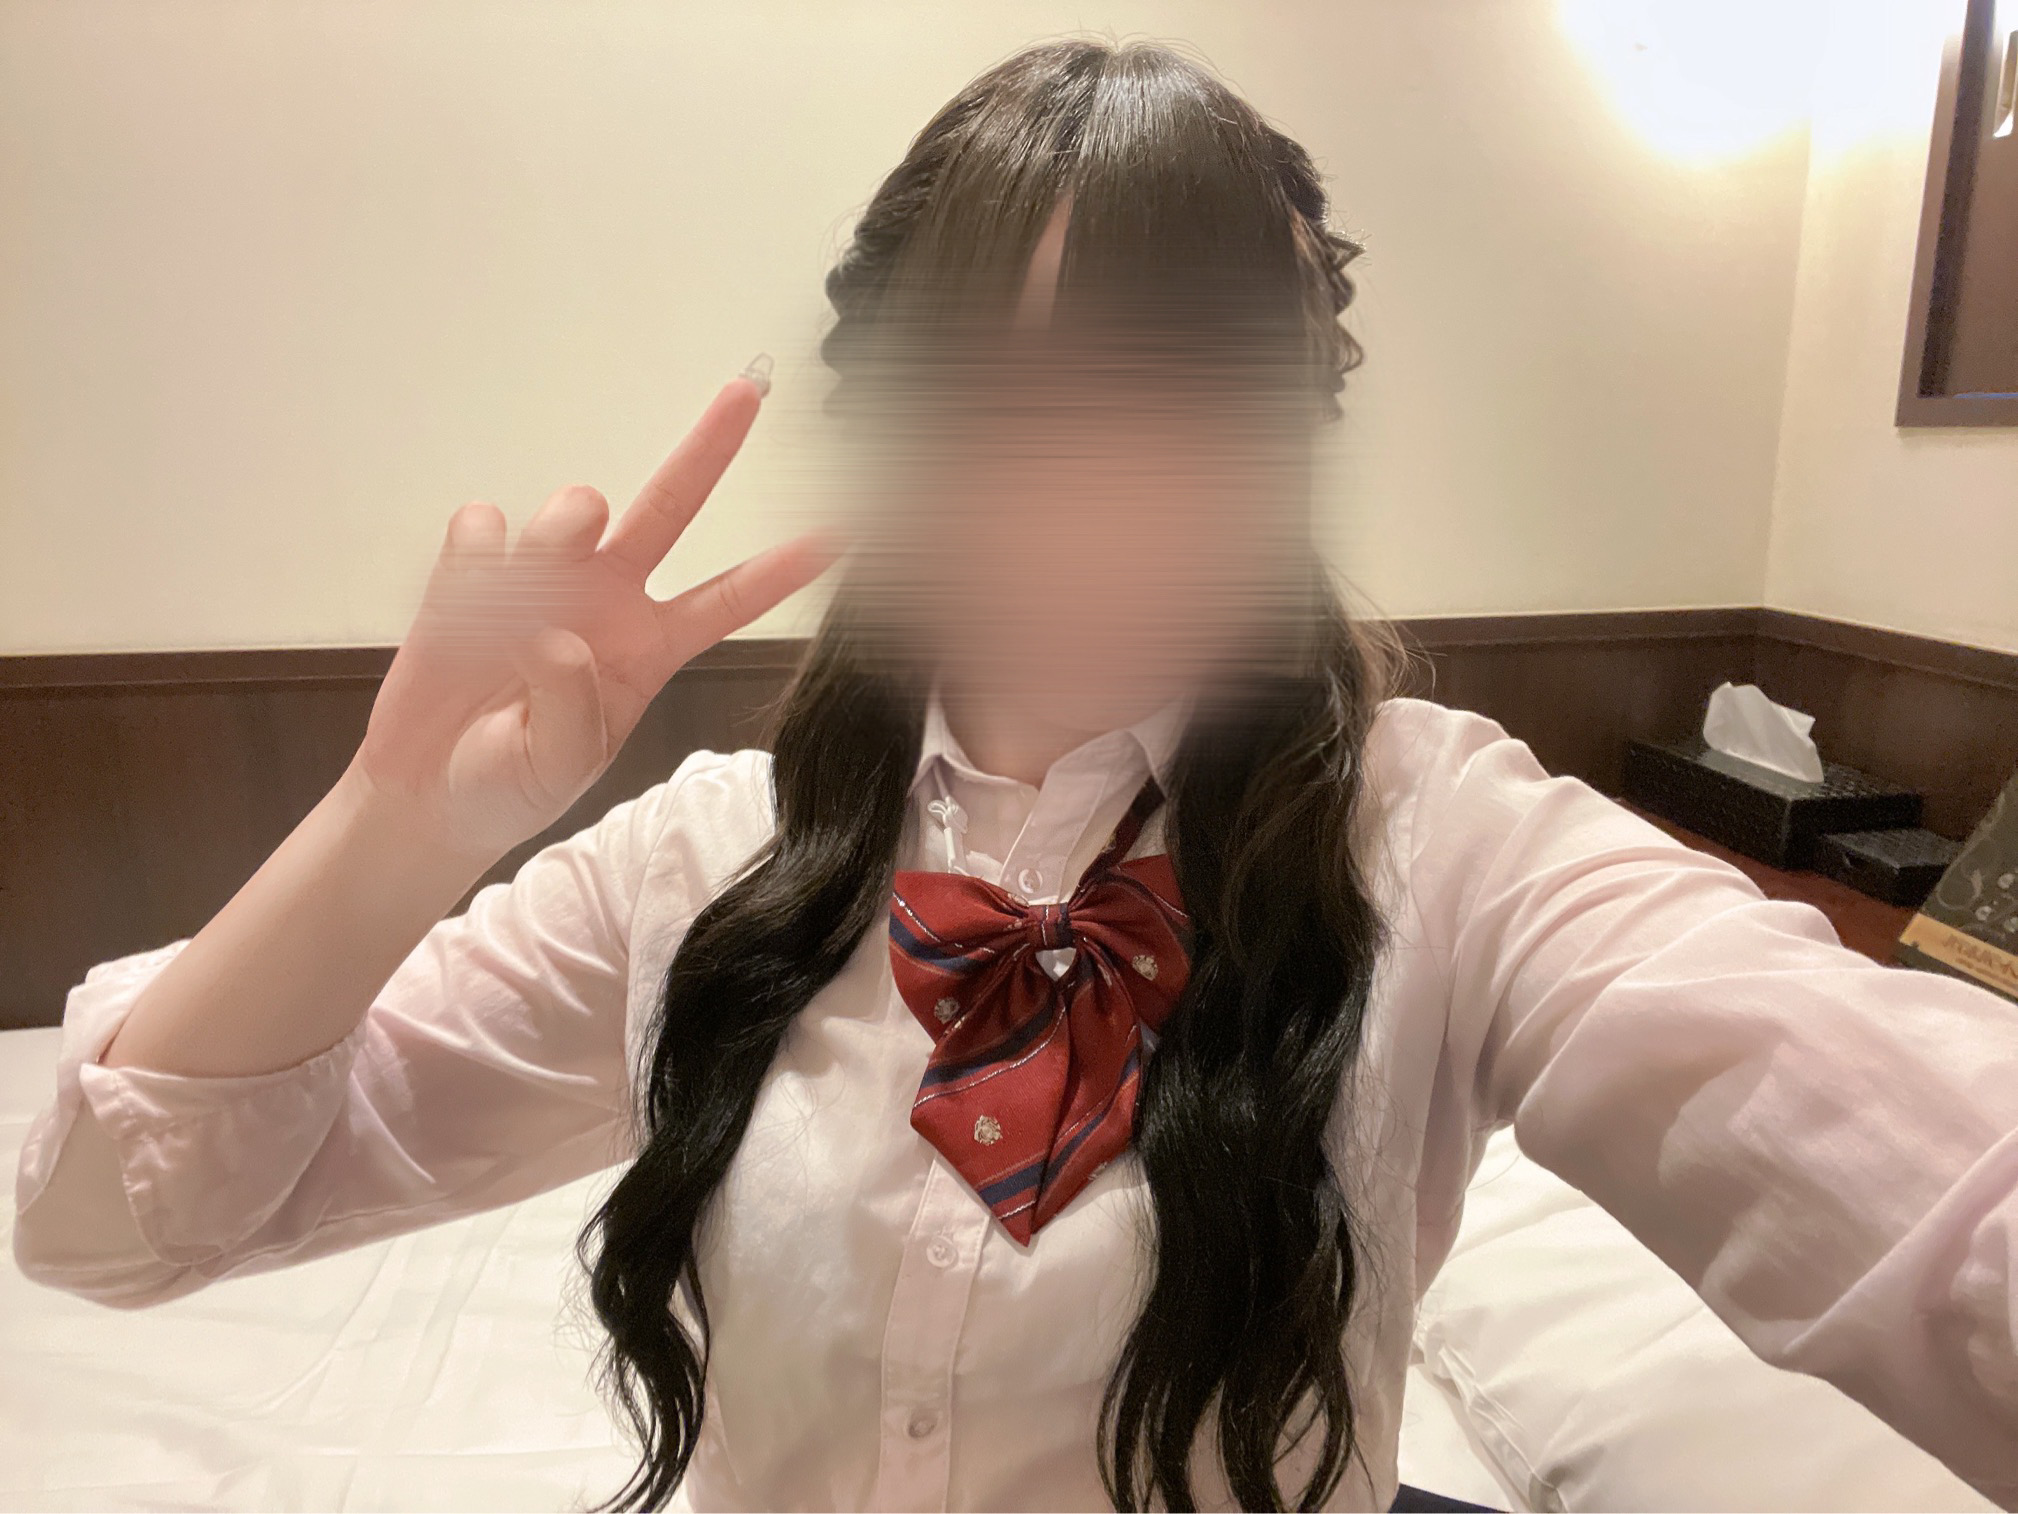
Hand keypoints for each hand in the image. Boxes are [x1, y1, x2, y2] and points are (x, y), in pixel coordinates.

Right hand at [350, 370, 833, 860]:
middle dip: (709, 447)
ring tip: (515, 616)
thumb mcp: (558, 767)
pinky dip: (473, 564)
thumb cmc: (507, 783)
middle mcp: (606, 599)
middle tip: (749, 394)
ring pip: (574, 508)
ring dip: (555, 543)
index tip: (839, 533)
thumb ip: (571, 705)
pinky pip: (483, 527)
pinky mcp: (474, 570)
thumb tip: (556, 635)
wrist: (425, 792)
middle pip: (669, 506)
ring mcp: (543, 578)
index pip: (728, 601)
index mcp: (647, 649)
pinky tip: (461, 612)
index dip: (780, 569)